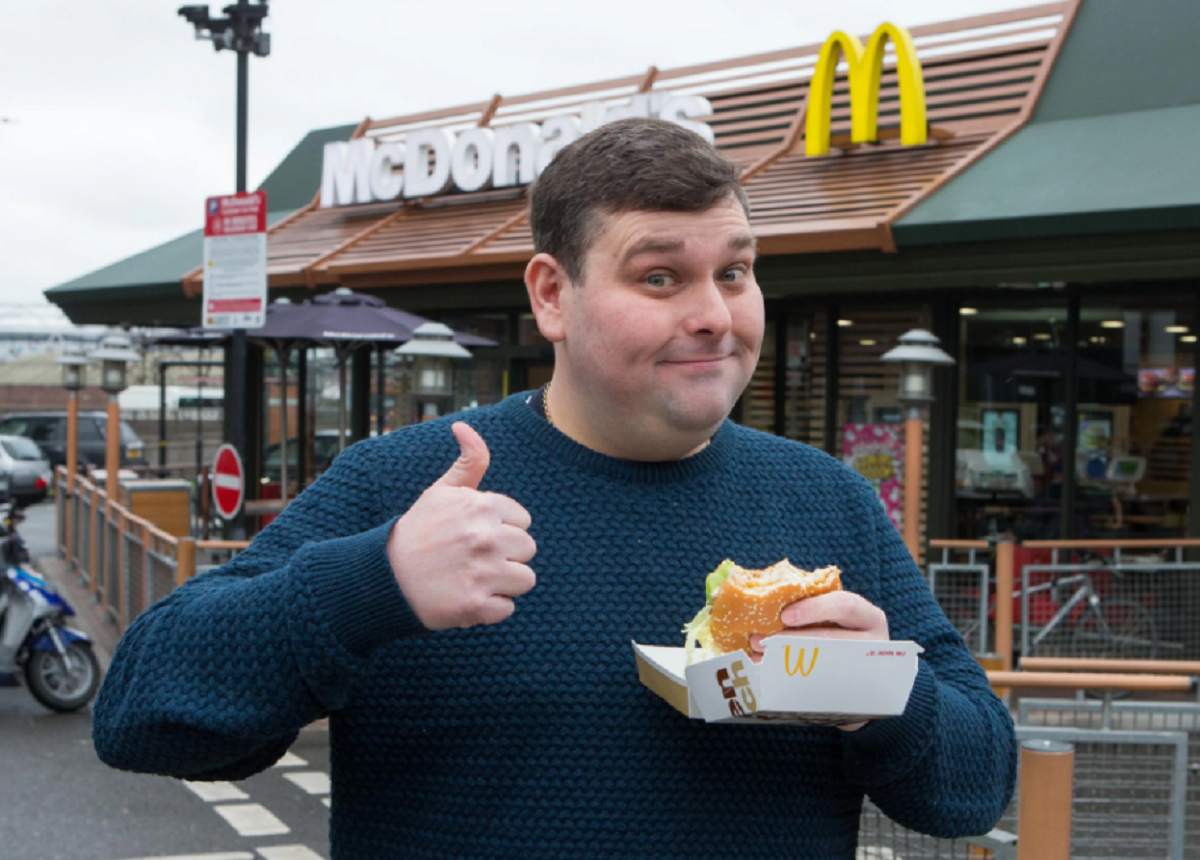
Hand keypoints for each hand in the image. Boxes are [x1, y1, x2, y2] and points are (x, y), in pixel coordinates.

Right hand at [387, 422, 535, 629]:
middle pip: (528, 549)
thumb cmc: (418, 532)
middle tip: (472, 558)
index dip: (502, 529)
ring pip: (525, 580)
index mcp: (483, 506)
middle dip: (506, 555)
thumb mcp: (441, 491)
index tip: (475, 535)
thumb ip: (468, 460)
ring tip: (472, 577)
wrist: (385, 577)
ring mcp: (483, 573)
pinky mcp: (477, 606)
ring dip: (503, 583)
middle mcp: (486, 538)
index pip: (524, 521)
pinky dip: (489, 608)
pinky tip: (465, 596)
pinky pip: (507, 608)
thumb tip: (463, 425)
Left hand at [749, 591, 888, 731]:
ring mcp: (864, 671)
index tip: (785, 616)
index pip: (845, 605)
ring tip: (759, 660)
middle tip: (760, 641)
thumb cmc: (837, 631)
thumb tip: (766, 605)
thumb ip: (811, 608)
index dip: (815, 608)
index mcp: (868, 616)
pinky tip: (770, 677)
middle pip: (834, 639)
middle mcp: (872, 643)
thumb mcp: (833, 616)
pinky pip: (821, 688)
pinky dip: (792, 681)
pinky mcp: (852, 694)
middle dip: (792, 640)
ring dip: (787, 662)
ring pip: (826, 667)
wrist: (854, 670)